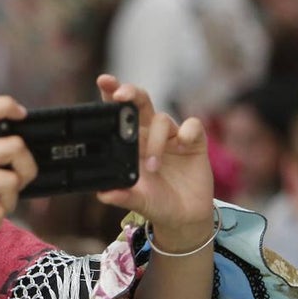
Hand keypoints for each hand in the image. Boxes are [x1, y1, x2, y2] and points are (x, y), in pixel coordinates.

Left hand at [94, 75, 214, 248]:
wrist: (184, 217)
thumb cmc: (156, 203)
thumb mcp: (138, 201)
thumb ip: (122, 196)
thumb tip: (103, 194)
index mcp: (130, 143)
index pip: (118, 113)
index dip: (111, 94)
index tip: (103, 81)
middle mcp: (149, 134)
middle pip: (139, 102)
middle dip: (130, 93)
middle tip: (121, 95)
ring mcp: (172, 136)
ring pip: (161, 119)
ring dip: (155, 140)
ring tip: (153, 167)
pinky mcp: (194, 142)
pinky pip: (192, 125)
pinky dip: (187, 132)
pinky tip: (183, 144)